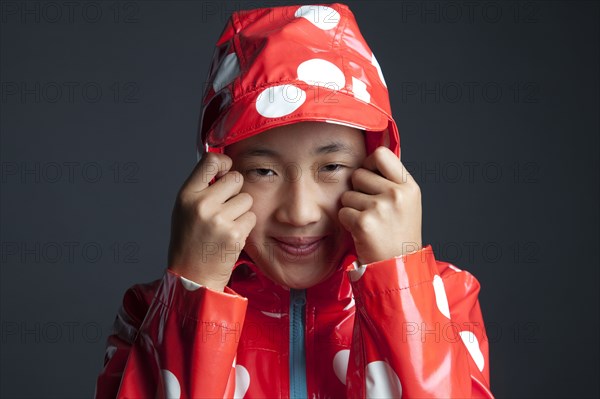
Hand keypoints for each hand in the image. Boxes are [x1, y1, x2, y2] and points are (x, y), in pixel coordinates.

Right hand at [168, 152, 255, 290]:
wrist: (192, 278)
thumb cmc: (189, 243)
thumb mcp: (184, 211)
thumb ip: (201, 189)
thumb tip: (224, 167)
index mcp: (187, 196)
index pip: (210, 161)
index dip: (224, 162)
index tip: (226, 169)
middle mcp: (202, 205)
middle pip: (235, 179)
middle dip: (235, 192)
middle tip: (225, 208)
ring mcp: (219, 219)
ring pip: (246, 199)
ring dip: (241, 211)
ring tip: (226, 225)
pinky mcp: (234, 233)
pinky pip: (251, 217)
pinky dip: (245, 226)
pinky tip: (231, 236)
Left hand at [338, 146, 421, 263]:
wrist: (398, 267)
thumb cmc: (398, 234)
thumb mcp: (407, 203)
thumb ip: (391, 181)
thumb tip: (369, 158)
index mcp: (409, 186)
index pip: (380, 154)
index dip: (369, 164)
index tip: (370, 178)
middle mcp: (397, 194)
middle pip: (359, 174)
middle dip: (358, 190)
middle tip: (370, 209)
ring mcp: (380, 207)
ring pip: (347, 194)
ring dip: (352, 208)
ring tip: (369, 223)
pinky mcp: (364, 222)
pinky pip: (343, 212)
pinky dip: (347, 223)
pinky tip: (362, 232)